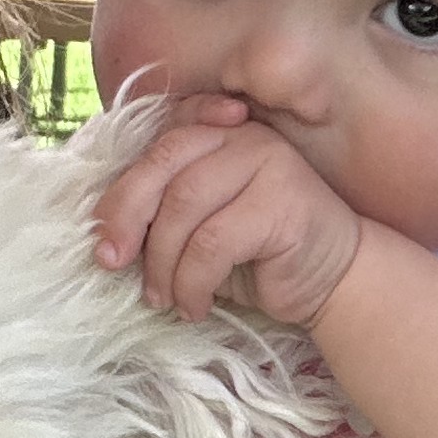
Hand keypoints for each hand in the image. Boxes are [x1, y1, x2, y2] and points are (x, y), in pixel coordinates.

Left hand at [88, 97, 365, 324]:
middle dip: (128, 219)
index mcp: (218, 132)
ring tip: (164, 298)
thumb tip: (102, 233)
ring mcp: (268, 164)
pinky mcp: (282, 203)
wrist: (335, 280)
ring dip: (163, 263)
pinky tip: (196, 306)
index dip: (121, 193)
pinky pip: (213, 244)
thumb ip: (164, 211)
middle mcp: (244, 137)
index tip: (101, 241)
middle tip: (111, 263)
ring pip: (185, 208)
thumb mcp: (202, 226)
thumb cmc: (260, 255)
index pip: (156, 148)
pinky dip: (193, 282)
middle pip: (164, 167)